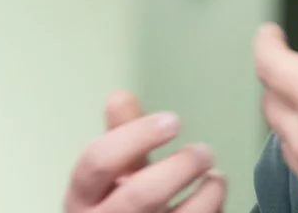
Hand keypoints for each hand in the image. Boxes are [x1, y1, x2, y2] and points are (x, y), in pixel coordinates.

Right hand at [63, 90, 226, 212]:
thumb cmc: (122, 208)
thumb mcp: (116, 174)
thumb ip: (122, 136)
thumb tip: (119, 96)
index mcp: (81, 199)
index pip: (97, 161)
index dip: (137, 136)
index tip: (173, 120)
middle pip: (141, 194)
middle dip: (181, 166)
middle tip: (203, 152)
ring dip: (207, 192)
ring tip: (215, 177)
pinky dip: (214, 208)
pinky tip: (215, 198)